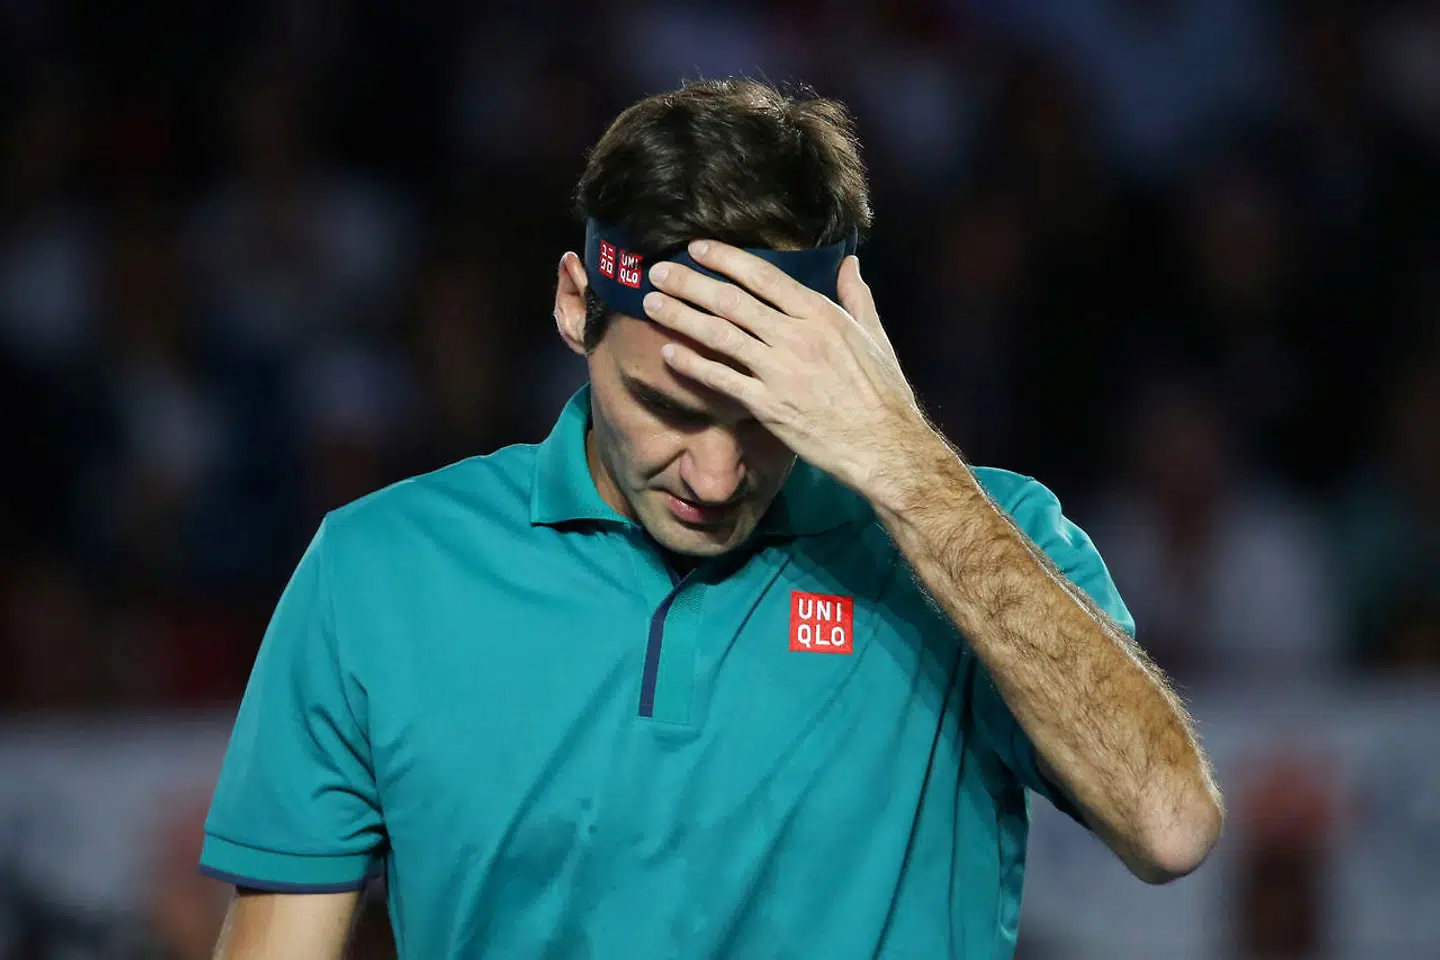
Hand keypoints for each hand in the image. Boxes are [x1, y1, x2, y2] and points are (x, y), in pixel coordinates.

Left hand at [643, 239, 938, 503]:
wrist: (884, 445)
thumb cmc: (882, 392)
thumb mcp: (875, 335)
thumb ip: (856, 296)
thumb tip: (849, 263)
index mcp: (821, 314)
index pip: (763, 276)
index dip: (725, 259)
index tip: (697, 248)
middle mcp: (797, 336)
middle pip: (732, 300)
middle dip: (690, 282)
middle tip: (658, 270)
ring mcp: (781, 371)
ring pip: (720, 335)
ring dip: (681, 316)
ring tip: (651, 303)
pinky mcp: (769, 406)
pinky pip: (722, 380)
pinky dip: (693, 365)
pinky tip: (669, 354)